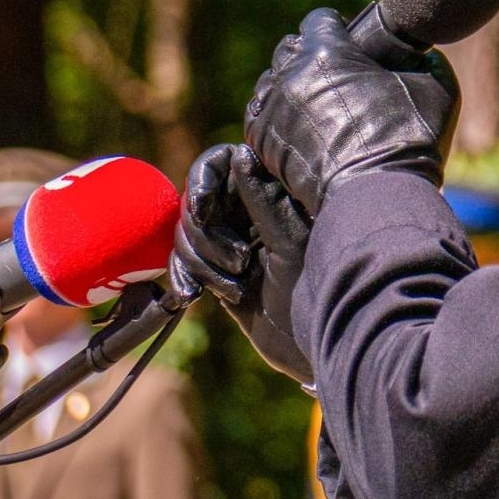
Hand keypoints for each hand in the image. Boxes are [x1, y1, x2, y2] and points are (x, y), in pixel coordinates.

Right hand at [170, 143, 313, 382]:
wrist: (313, 343)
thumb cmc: (316, 288)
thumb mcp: (289, 242)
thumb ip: (263, 200)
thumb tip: (241, 154)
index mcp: (272, 194)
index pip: (221, 166)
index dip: (203, 181)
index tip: (202, 208)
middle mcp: (249, 211)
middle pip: (197, 201)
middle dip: (205, 234)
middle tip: (242, 262)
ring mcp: (231, 240)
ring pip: (187, 232)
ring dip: (199, 260)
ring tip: (237, 286)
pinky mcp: (216, 270)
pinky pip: (184, 261)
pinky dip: (183, 275)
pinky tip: (191, 295)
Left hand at [244, 7, 460, 216]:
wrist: (378, 192)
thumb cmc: (410, 138)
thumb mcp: (435, 86)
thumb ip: (424, 60)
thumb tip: (421, 55)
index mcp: (328, 51)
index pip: (319, 20)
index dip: (337, 28)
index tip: (349, 43)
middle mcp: (293, 74)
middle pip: (290, 49)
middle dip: (309, 56)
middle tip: (334, 75)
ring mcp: (274, 108)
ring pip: (271, 82)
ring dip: (290, 86)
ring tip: (315, 104)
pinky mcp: (263, 141)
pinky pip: (260, 114)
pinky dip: (275, 115)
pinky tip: (298, 125)